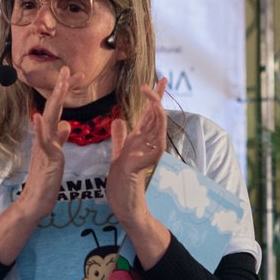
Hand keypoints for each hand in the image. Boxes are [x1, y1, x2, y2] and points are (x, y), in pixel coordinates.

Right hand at [0, 67, 71, 264]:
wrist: (35, 202)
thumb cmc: (46, 182)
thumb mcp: (56, 157)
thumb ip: (59, 140)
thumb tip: (66, 124)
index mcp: (49, 137)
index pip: (58, 110)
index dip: (65, 93)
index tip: (75, 75)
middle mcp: (45, 138)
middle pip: (53, 108)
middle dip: (61, 88)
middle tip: (68, 68)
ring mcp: (43, 148)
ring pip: (49, 119)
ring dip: (55, 100)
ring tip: (61, 82)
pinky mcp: (45, 159)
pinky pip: (42, 141)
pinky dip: (40, 128)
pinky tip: (38, 115)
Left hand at [106, 77, 167, 223]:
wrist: (122, 201)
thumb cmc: (121, 180)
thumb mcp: (118, 153)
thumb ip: (120, 137)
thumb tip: (119, 120)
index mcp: (140, 139)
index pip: (149, 113)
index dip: (154, 96)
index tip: (159, 79)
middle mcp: (147, 143)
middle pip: (157, 114)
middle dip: (159, 96)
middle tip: (161, 78)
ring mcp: (150, 151)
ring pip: (159, 124)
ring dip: (157, 107)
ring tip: (153, 91)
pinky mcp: (148, 161)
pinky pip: (157, 141)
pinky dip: (157, 125)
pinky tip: (155, 111)